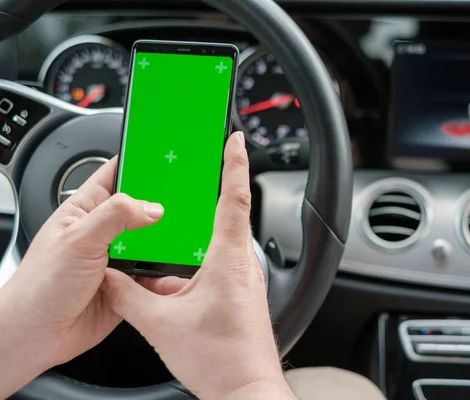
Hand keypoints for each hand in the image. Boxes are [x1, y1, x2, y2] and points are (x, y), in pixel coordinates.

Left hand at [0, 157, 163, 397]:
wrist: (37, 336)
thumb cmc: (40, 286)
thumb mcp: (77, 240)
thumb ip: (116, 216)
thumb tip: (151, 207)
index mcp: (86, 210)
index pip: (117, 174)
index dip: (140, 162)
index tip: (166, 157)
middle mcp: (105, 232)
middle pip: (143, 208)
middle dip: (164, 204)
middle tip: (186, 200)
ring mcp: (118, 258)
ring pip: (154, 241)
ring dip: (167, 241)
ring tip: (186, 234)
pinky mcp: (130, 283)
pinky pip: (156, 272)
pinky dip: (168, 271)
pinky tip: (177, 266)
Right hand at [102, 132, 294, 399]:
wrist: (246, 391)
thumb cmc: (221, 361)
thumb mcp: (160, 325)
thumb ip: (130, 296)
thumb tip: (112, 278)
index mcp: (228, 261)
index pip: (235, 198)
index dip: (235, 164)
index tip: (236, 139)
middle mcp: (241, 265)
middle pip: (228, 214)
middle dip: (212, 191)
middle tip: (198, 169)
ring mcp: (244, 280)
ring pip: (220, 242)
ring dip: (201, 230)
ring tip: (179, 221)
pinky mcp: (240, 294)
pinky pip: (218, 264)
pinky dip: (198, 257)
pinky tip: (176, 270)